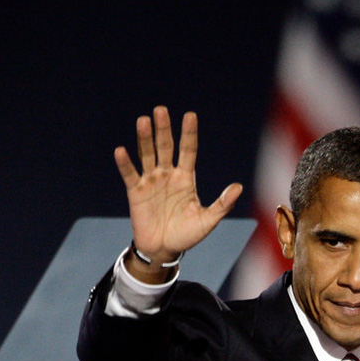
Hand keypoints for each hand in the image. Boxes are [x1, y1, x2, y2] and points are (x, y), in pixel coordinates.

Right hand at [113, 106, 243, 279]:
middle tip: (160, 110)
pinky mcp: (136, 192)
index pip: (188, 150)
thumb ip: (222, 204)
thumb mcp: (207, 220)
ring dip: (144, 138)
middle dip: (163, 129)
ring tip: (143, 121)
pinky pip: (130, 175)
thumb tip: (238, 187)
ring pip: (147, 155)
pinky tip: (121, 151)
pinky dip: (125, 163)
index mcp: (186, 178)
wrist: (163, 250)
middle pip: (165, 147)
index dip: (189, 133)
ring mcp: (151, 181)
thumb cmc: (187, 235)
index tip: (190, 115)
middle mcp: (168, 174)